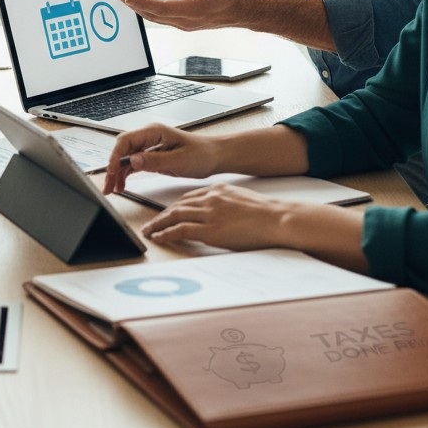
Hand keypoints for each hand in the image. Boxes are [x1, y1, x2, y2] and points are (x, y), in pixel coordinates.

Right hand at [104, 124, 216, 194]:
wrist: (215, 156)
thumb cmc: (202, 154)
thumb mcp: (178, 160)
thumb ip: (154, 160)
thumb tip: (133, 160)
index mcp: (153, 132)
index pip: (125, 141)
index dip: (115, 157)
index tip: (112, 173)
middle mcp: (148, 137)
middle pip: (122, 150)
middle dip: (112, 168)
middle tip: (108, 186)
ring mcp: (149, 146)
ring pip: (125, 158)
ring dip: (117, 174)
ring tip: (112, 190)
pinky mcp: (152, 156)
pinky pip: (133, 164)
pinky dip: (126, 175)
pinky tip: (122, 185)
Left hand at [115, 0, 252, 30]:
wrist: (243, 10)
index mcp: (193, 11)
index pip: (162, 9)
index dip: (142, 4)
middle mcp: (185, 21)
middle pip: (153, 14)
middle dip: (133, 3)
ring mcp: (184, 23)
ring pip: (156, 15)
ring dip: (140, 3)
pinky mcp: (184, 21)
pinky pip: (162, 15)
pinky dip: (150, 5)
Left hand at [142, 184, 290, 250]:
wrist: (277, 219)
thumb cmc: (267, 214)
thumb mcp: (242, 200)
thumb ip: (227, 205)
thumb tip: (221, 216)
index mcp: (218, 190)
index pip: (189, 197)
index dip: (174, 206)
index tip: (166, 213)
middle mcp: (210, 198)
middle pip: (178, 205)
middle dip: (162, 215)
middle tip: (151, 223)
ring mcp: (209, 213)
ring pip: (175, 216)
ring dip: (159, 224)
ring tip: (150, 231)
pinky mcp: (210, 230)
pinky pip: (181, 230)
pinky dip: (167, 233)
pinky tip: (160, 238)